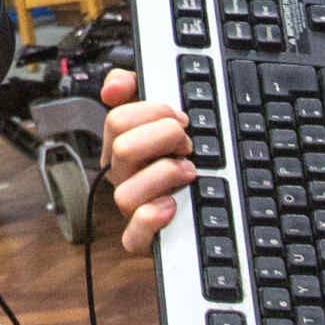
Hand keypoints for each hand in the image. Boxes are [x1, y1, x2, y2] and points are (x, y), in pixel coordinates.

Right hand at [98, 67, 199, 255]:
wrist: (210, 204)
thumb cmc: (182, 156)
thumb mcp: (163, 113)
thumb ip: (137, 86)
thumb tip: (114, 85)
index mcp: (122, 145)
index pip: (116, 119)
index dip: (154, 112)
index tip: (179, 117)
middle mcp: (124, 176)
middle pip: (122, 148)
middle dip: (164, 137)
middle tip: (186, 143)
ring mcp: (133, 207)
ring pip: (125, 193)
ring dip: (164, 176)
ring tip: (188, 173)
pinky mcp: (145, 238)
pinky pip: (132, 237)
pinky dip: (151, 220)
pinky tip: (172, 206)